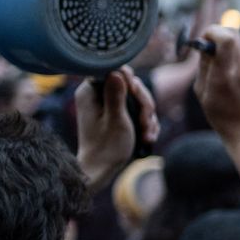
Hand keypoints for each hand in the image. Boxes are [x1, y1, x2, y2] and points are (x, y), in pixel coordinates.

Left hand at [75, 66, 158, 190]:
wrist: (101, 170)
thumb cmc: (106, 147)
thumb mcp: (115, 120)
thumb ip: (116, 95)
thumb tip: (117, 71)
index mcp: (90, 92)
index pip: (114, 70)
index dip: (130, 82)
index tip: (136, 95)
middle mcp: (98, 95)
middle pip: (131, 84)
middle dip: (144, 104)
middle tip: (146, 122)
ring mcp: (108, 105)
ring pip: (138, 99)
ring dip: (148, 117)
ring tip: (147, 135)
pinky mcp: (117, 114)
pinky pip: (137, 110)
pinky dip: (146, 123)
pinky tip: (147, 137)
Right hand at [193, 25, 239, 143]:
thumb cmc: (221, 113)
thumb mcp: (202, 91)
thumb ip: (205, 63)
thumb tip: (207, 41)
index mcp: (225, 76)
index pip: (226, 37)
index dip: (215, 30)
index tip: (208, 36)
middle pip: (234, 38)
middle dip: (222, 41)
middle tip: (217, 54)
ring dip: (235, 56)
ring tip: (233, 77)